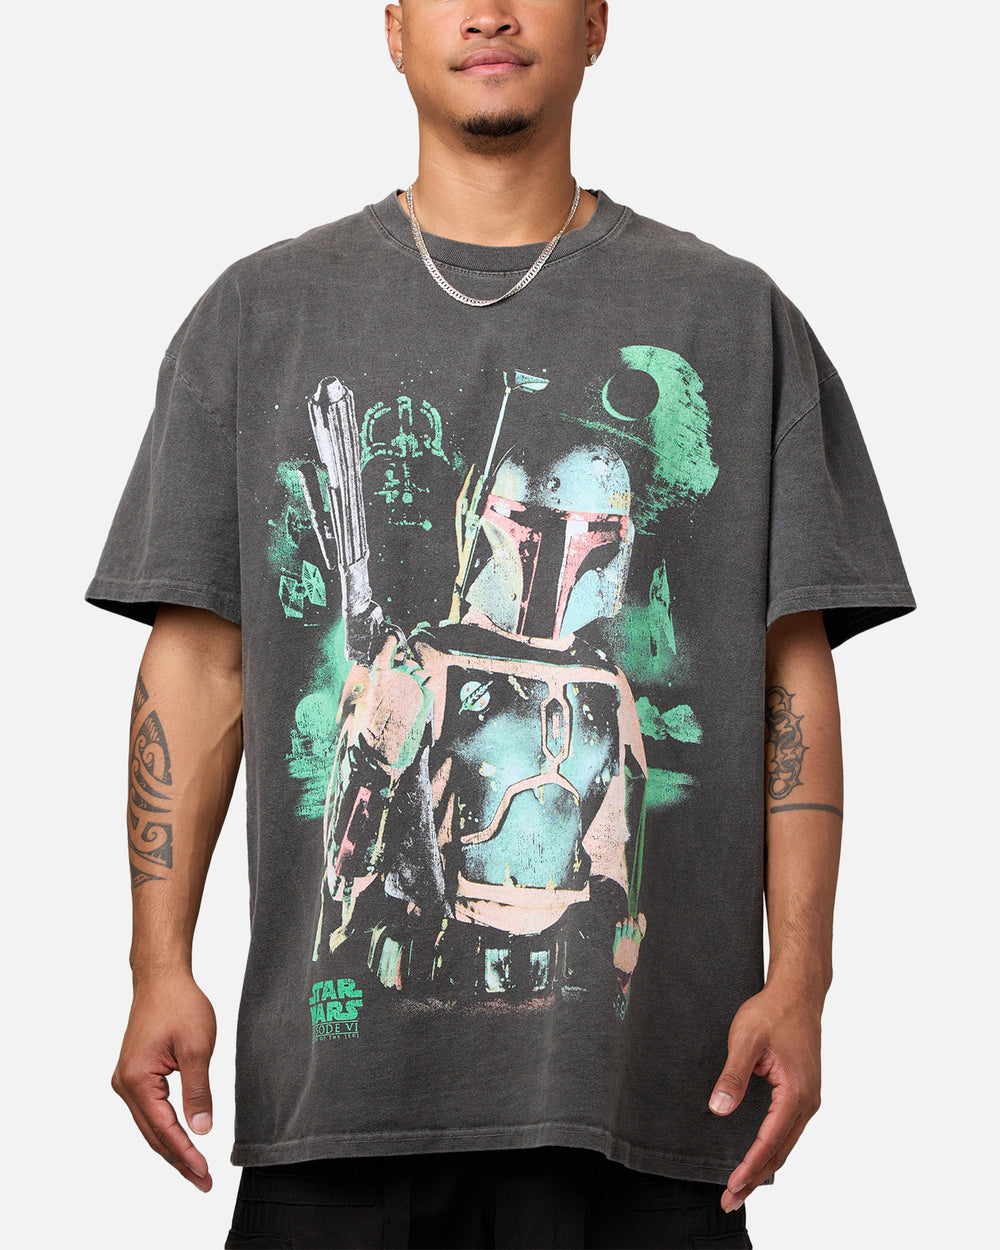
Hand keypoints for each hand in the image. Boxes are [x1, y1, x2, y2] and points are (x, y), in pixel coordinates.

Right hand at [111, 972, 216, 1191]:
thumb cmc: (180, 1004)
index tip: (205, 1173)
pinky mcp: (135, 1075)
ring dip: (173, 1147)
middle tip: (204, 1183)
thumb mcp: (197, 1047)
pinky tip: (182, 1141)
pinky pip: (150, 1111)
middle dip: (179, 1160)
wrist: (162, 978)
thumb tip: (201, 1130)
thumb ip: (198, 1091)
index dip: (185, 1154)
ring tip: (197, 1170)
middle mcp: (125, 1084)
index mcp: (137, 1080)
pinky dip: (166, 1129)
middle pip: (153, 1134)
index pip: (164, 1129)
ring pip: (151, 1125)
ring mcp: (127, 1080)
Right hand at [355, 635, 429, 770]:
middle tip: (402, 676)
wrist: (386, 746)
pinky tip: (424, 689)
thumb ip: (375, 684)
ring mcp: (414, 685)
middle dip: (405, 666)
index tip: (391, 638)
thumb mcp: (365, 700)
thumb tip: (380, 675)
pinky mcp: (426, 695)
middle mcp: (399, 677)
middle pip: (406, 661)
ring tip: (412, 688)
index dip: (389, 642)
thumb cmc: (372, 727)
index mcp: (381, 677)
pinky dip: (428, 683)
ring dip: (417, 676)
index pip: (385, 650)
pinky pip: (431, 680)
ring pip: (420, 670)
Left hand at [708, 982, 821, 1210]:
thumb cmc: (772, 1012)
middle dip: (755, 1178)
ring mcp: (808, 1099)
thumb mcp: (746, 1041)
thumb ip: (733, 1077)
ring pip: (785, 1144)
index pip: (769, 1141)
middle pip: (780, 1151)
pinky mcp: (803, 1093)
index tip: (731, 1187)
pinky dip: (772, 1149)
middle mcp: (807, 1102)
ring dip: (763, 1166)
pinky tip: (758, 1157)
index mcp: (796, 1093)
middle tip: (730, 1200)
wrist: (798, 993)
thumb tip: (719, 1110)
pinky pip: (787, 1130)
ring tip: (740, 1187)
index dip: (749, 1167)